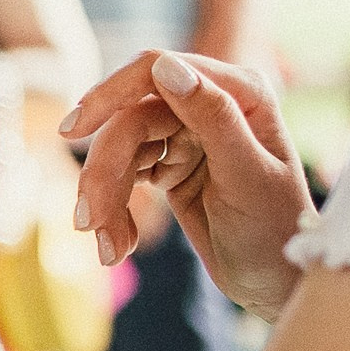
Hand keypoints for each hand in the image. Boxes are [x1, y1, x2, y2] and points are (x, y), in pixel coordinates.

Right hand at [64, 51, 313, 322]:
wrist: (276, 283)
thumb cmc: (276, 230)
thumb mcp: (247, 175)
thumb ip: (212, 117)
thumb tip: (165, 66)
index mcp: (238, 92)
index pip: (157, 71)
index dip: (109, 95)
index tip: (73, 132)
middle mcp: (208, 105)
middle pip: (129, 119)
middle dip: (104, 172)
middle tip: (89, 223)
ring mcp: (186, 135)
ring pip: (119, 150)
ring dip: (104, 200)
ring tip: (109, 249)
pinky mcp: (168, 165)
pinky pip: (122, 177)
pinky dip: (114, 212)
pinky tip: (119, 247)